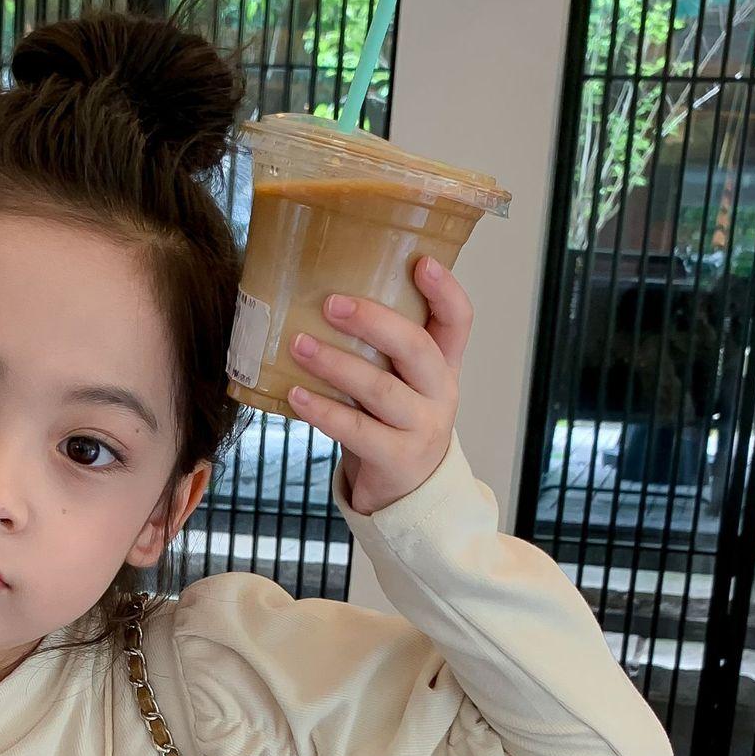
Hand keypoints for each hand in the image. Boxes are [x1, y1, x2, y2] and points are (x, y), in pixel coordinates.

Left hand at [286, 255, 472, 515]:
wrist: (408, 494)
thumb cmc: (393, 425)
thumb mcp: (400, 383)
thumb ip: (380, 350)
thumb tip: (317, 300)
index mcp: (444, 366)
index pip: (458, 321)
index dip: (445, 290)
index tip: (421, 261)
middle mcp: (440, 393)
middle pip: (416, 348)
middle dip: (373, 321)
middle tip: (330, 304)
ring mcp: (422, 428)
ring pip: (381, 389)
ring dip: (336, 364)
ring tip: (298, 345)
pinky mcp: (397, 459)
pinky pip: (357, 430)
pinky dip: (323, 411)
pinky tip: (296, 395)